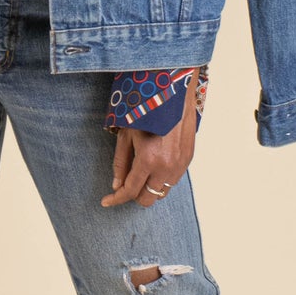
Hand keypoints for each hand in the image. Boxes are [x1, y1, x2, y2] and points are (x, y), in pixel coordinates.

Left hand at [101, 70, 198, 207]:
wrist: (173, 92)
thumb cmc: (146, 109)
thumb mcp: (126, 134)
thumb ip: (121, 162)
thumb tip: (117, 185)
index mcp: (148, 159)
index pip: (130, 191)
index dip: (116, 199)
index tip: (106, 201)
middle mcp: (167, 166)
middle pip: (148, 199)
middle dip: (134, 195)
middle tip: (125, 183)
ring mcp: (180, 164)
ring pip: (162, 192)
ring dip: (149, 187)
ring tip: (142, 170)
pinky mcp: (188, 159)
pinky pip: (173, 180)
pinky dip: (162, 178)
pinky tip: (155, 163)